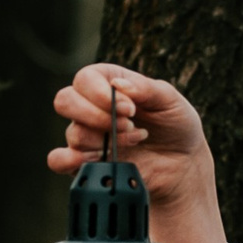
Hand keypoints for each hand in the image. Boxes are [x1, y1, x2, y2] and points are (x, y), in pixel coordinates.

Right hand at [49, 62, 216, 225]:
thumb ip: (146, 89)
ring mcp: (88, 136)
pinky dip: (68, 160)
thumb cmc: (176, 126)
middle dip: (96, 115)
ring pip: (73, 133)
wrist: (183, 164)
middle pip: (65, 101)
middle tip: (129, 126)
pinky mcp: (87, 163)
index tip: (131, 109)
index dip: (102, 94)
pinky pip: (58, 160)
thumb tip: (118, 85)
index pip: (85, 79)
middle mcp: (92, 107)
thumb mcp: (171, 101)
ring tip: (135, 142)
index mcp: (108, 83)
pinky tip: (93, 160)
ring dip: (104, 141)